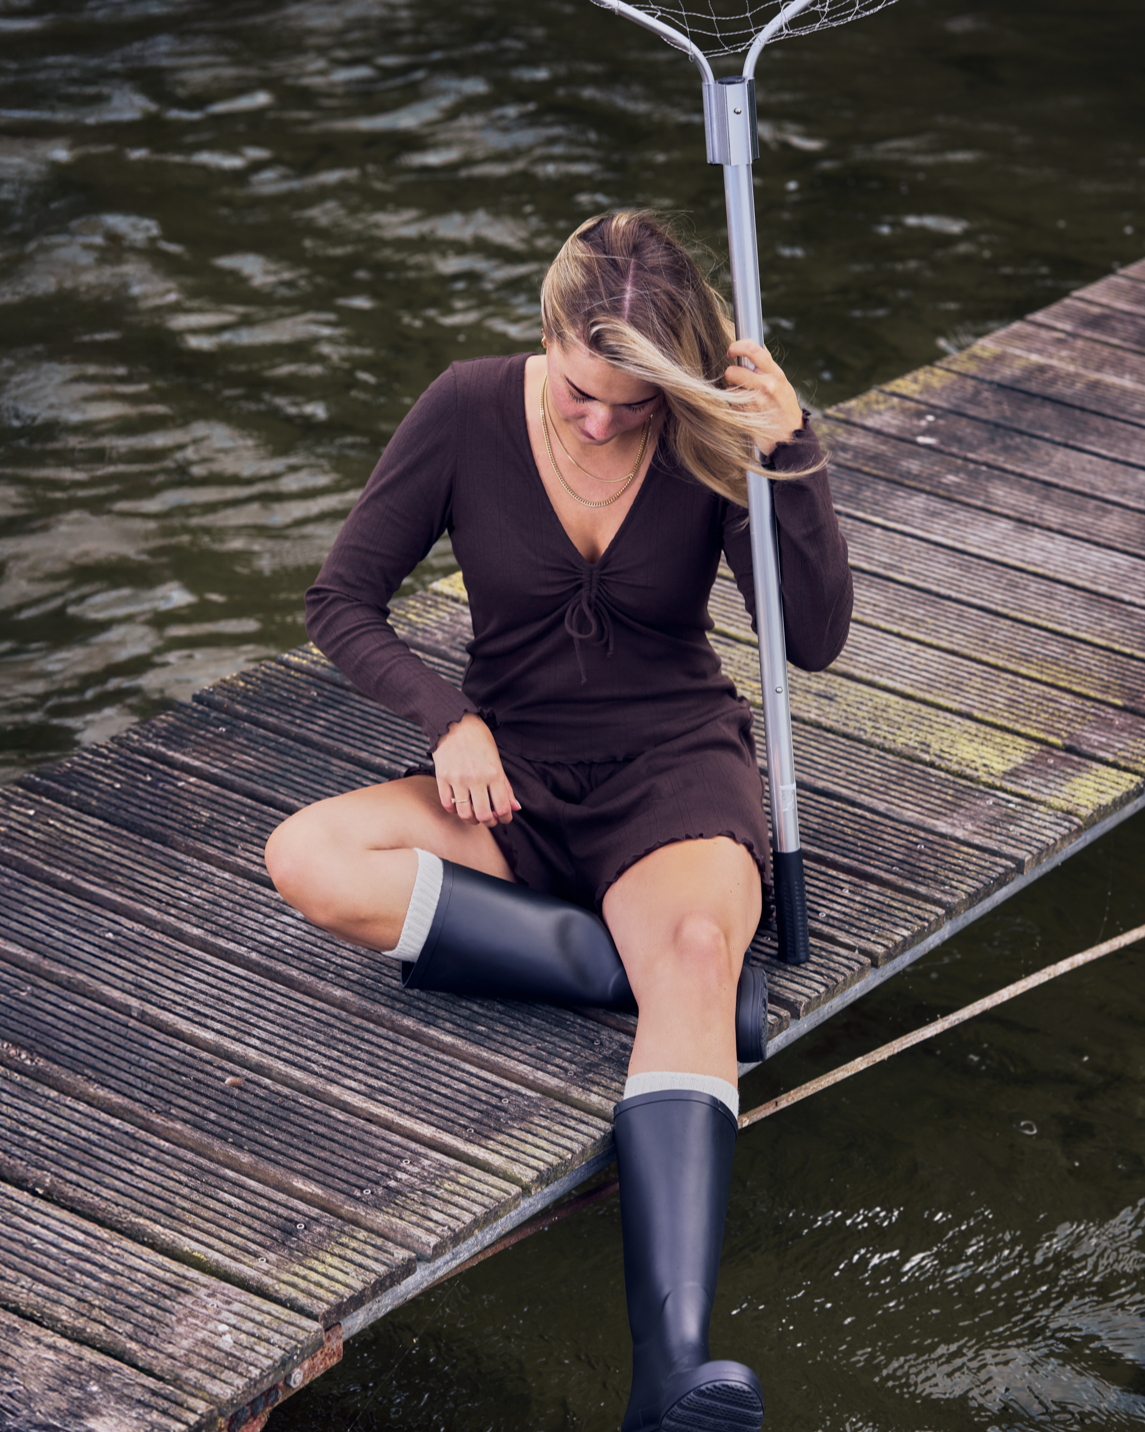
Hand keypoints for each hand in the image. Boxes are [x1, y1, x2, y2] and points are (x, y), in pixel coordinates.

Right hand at [432, 712, 520, 825]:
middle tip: (490, 818)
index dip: (506, 818)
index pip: (503, 807)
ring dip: (471, 820)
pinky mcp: (442, 778)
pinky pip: (448, 805)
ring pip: (465, 814)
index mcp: (494, 773)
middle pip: (484, 816)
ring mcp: (457, 779)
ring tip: (474, 815)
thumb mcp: (497, 761)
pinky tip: (460, 805)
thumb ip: (506, 786)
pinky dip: (455, 810)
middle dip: (490, 822)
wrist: (454, 722)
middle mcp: (476, 778)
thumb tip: (516, 808)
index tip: (504, 818)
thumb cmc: (480, 740)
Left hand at [724, 338, 804, 456]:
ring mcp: (754, 402)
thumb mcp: (782, 384)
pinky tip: (746, 410)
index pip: (753, 350)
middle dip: (731, 374)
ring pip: (730, 388)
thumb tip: (755, 347)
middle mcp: (766, 386)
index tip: (731, 350)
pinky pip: (731, 404)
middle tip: (736, 378)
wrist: (790, 437)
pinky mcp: (745, 415)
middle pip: (733, 371)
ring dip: (733, 391)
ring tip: (746, 398)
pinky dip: (735, 405)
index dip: (737, 346)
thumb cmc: (784, 408)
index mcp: (776, 375)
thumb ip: (768, 367)